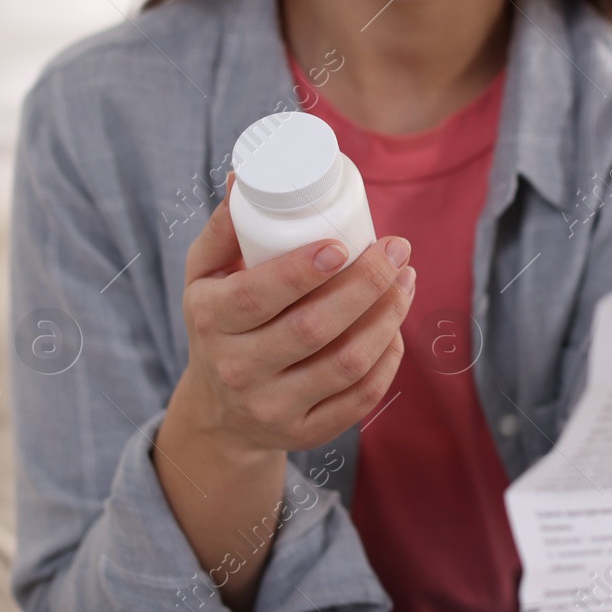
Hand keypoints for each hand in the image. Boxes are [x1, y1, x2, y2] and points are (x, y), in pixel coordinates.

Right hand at [172, 173, 415, 454]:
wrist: (218, 413)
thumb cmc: (220, 323)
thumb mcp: (204, 277)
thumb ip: (225, 229)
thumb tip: (244, 177)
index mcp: (211, 321)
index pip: (258, 296)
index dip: (303, 270)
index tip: (342, 244)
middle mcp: (238, 370)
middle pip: (314, 328)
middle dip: (366, 284)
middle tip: (396, 249)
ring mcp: (273, 407)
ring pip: (346, 363)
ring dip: (388, 317)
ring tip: (406, 279)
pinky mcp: (306, 434)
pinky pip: (361, 398)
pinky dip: (389, 358)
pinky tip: (397, 326)